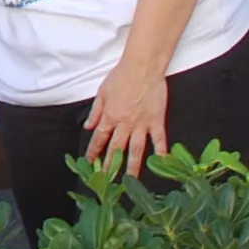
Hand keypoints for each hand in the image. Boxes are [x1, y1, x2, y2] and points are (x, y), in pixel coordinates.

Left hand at [82, 60, 171, 178]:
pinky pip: (159, 140)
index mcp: (110, 117)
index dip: (93, 151)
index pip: (99, 138)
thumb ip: (95, 111)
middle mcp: (125, 124)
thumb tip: (87, 127)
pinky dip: (161, 152)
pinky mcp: (157, 121)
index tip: (89, 162)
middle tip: (107, 180)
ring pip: (136, 150)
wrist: (143, 67)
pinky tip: (161, 164)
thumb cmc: (121, 76)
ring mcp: (142, 124)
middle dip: (110, 165)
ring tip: (129, 181)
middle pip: (116, 149)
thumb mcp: (102, 92)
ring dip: (132, 167)